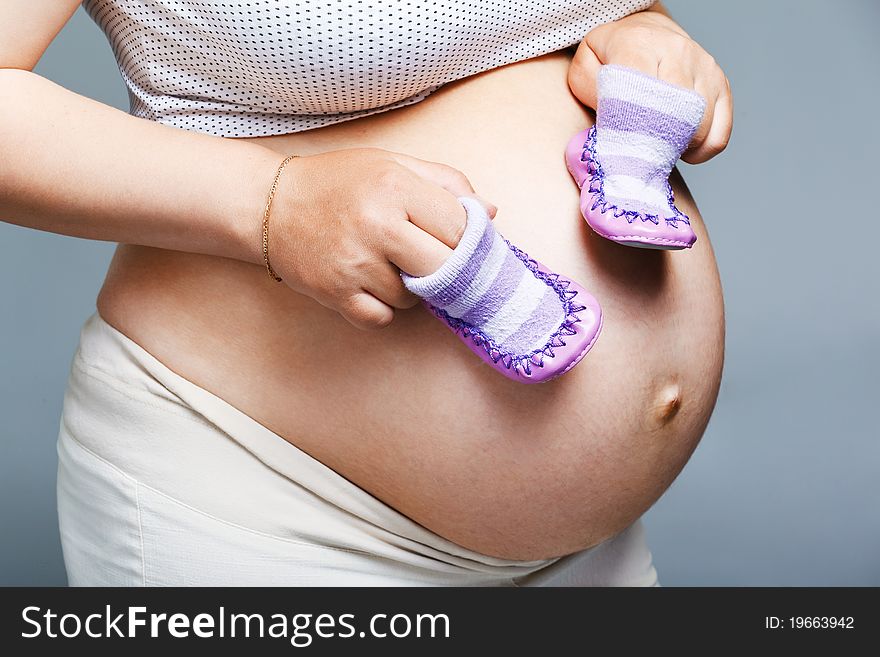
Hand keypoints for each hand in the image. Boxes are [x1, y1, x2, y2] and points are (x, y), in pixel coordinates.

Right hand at [269, 148, 495, 329]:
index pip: (460, 227)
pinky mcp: (334, 293)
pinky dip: (383, 309)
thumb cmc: (339, 183)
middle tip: (434, 260)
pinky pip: (381, 319)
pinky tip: (372, 286)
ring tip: (392, 265)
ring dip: (412, 289)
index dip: (468, 239)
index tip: (462, 242)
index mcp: (396, 187)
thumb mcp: (393, 164)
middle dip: (446, 269)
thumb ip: (445, 182)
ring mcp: (354, 264)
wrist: (270, 205)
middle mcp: (377, 225)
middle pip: (444, 268)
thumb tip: (488, 213)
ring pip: (413, 298)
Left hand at [568, 9, 731, 162]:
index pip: (644, 95)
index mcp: (639, 45)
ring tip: (659, 146)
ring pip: (702, 125)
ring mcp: (704, 66)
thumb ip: (590, 90)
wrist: (642, 29)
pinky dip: (703, 149)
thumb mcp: (585, 66)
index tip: (627, 145)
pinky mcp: (721, 83)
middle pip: (677, 114)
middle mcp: (678, 51)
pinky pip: (720, 132)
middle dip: (658, 144)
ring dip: (680, 147)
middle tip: (642, 152)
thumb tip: (611, 120)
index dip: (636, 129)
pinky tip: (683, 146)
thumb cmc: (610, 56)